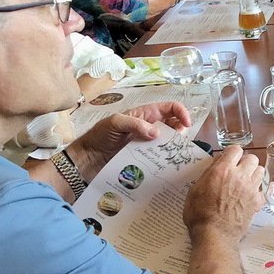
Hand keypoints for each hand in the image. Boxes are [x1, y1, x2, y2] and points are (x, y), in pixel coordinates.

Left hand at [66, 101, 190, 180]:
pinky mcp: (145, 159)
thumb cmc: (99, 136)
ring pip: (169, 143)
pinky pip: (160, 158)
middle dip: (180, 133)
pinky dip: (165, 161)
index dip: (181, 112)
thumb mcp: (115, 123)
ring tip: (171, 156)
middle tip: (177, 144)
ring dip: (173, 148)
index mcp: (145, 114)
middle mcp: (150, 128)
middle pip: (174, 126)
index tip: (186, 125)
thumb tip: (157, 132)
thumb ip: (136, 124)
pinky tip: (164, 166)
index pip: (170, 108)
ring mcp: (147, 144)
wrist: (87, 158)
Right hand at [183, 146, 264, 242]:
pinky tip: (252, 194)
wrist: (215, 234)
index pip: (236, 149)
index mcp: (223, 170)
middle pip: (252, 158)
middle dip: (245, 163)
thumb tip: (218, 163)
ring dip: (253, 174)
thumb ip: (209, 173)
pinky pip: (264, 189)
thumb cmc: (200, 213)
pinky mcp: (258, 201)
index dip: (232, 154)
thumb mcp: (196, 189)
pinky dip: (259, 190)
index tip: (228, 160)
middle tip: (237, 172)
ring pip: (261, 171)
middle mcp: (240, 176)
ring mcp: (251, 189)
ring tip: (245, 182)